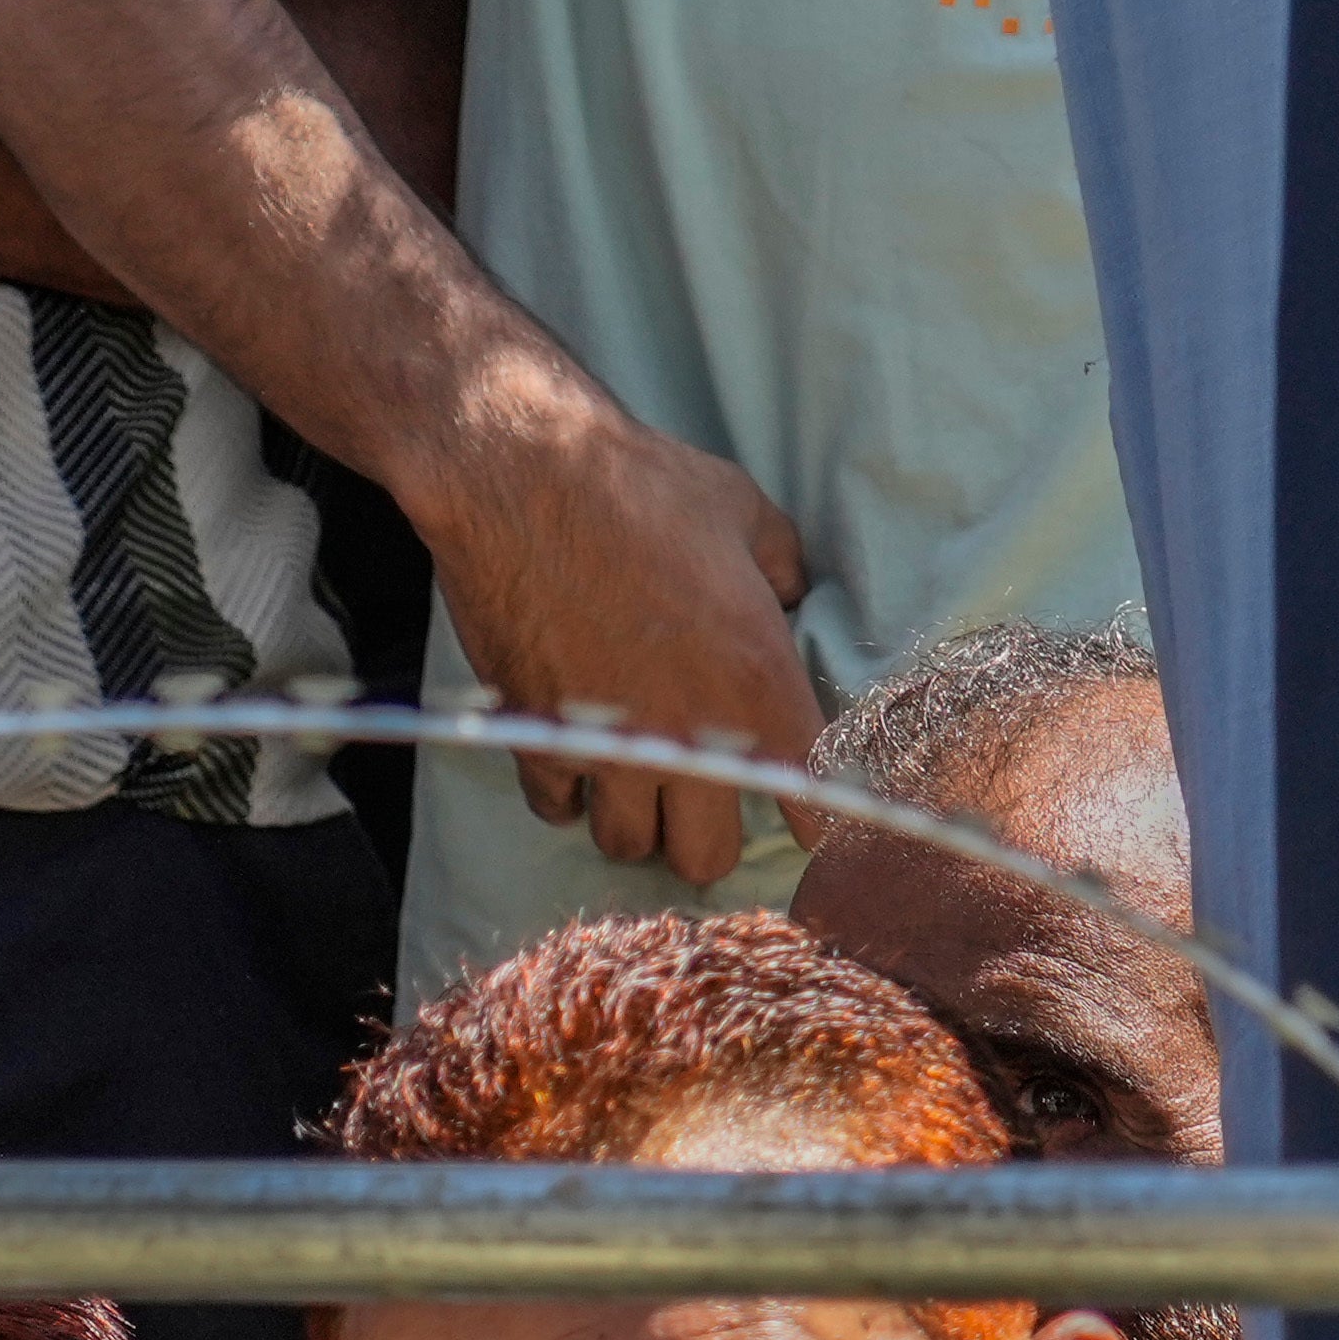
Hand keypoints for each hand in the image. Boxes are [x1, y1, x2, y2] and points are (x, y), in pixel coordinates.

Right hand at [408, 370, 813, 887]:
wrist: (526, 482)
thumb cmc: (644, 488)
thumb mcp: (746, 513)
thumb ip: (782, 569)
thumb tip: (789, 595)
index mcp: (759, 687)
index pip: (808, 799)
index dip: (812, 821)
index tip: (808, 823)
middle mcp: (689, 740)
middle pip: (705, 857)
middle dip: (707, 832)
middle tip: (705, 799)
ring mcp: (609, 750)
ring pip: (628, 843)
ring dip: (636, 818)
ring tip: (636, 783)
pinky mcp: (538, 742)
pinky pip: (558, 808)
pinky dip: (568, 792)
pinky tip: (577, 759)